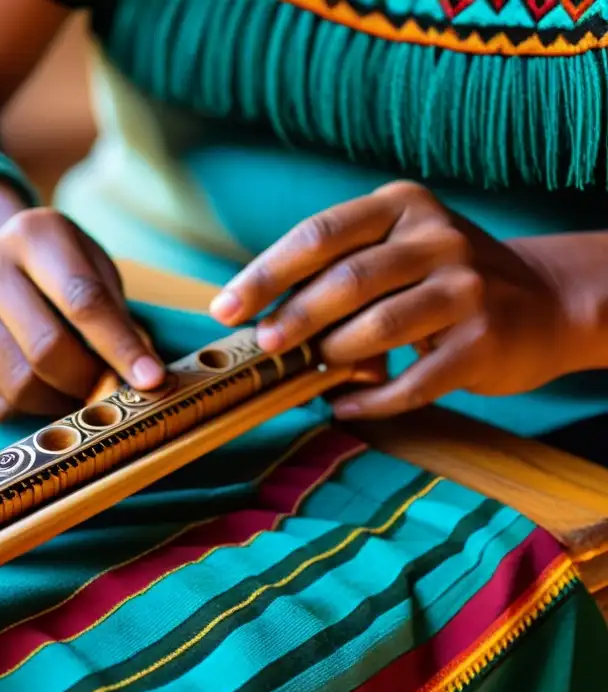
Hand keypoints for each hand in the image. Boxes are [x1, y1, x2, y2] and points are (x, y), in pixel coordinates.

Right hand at [0, 208, 164, 420]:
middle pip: (45, 348)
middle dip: (87, 382)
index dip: (121, 347)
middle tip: (108, 391)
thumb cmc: (58, 271)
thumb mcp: (94, 270)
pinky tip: (39, 389)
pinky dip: (27, 409)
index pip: (83, 300)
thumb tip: (144, 379)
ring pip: (17, 384)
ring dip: (59, 402)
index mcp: (32, 233)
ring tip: (76, 391)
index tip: (151, 382)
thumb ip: (117, 317)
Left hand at [209, 181, 574, 418]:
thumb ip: (338, 271)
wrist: (545, 302)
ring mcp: (466, 289)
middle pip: (346, 280)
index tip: (224, 309)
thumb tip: (261, 316)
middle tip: (264, 346)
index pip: (319, 234)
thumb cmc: (443, 279)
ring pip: (378, 327)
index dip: (265, 274)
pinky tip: (343, 407)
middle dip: (293, 318)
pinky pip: (412, 381)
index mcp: (401, 206)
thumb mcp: (398, 249)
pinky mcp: (484, 341)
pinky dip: (370, 400)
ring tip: (313, 372)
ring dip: (333, 356)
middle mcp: (436, 238)